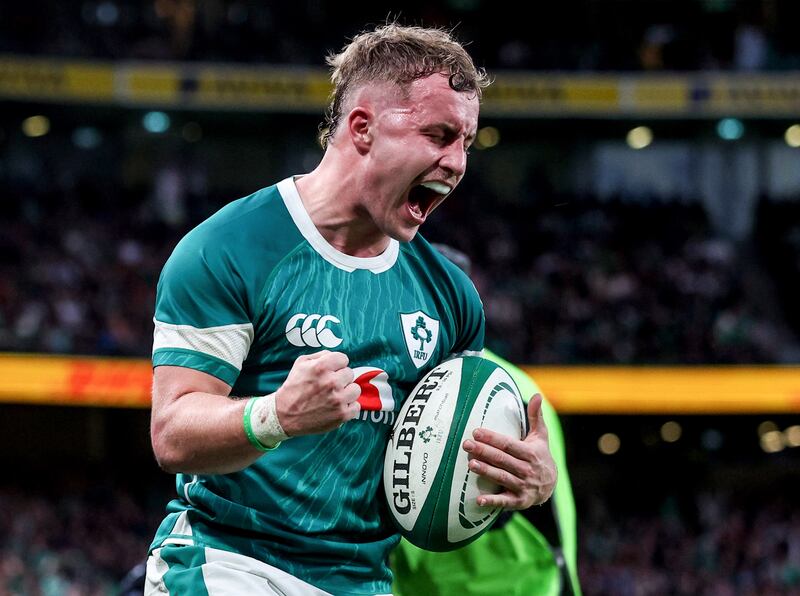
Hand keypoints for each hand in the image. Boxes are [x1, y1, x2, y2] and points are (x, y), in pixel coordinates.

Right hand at [274, 351, 360, 435]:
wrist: (285, 415)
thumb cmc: (294, 387)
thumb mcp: (301, 363)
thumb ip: (321, 355)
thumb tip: (336, 356)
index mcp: (321, 367)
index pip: (343, 358)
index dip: (337, 365)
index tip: (331, 371)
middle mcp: (331, 382)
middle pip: (350, 374)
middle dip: (340, 378)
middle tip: (329, 385)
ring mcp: (338, 399)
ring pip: (355, 389)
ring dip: (347, 392)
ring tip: (335, 396)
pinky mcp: (341, 415)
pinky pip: (356, 406)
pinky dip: (348, 407)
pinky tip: (337, 407)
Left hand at [462, 393, 556, 509]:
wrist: (551, 485)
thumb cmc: (540, 456)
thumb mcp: (540, 436)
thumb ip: (536, 416)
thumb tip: (538, 395)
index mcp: (530, 453)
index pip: (508, 444)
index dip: (492, 438)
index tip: (476, 431)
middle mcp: (527, 470)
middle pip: (502, 460)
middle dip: (484, 452)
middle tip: (466, 444)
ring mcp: (523, 486)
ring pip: (502, 477)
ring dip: (486, 471)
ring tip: (470, 464)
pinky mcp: (519, 501)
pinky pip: (505, 502)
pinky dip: (492, 502)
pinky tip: (478, 500)